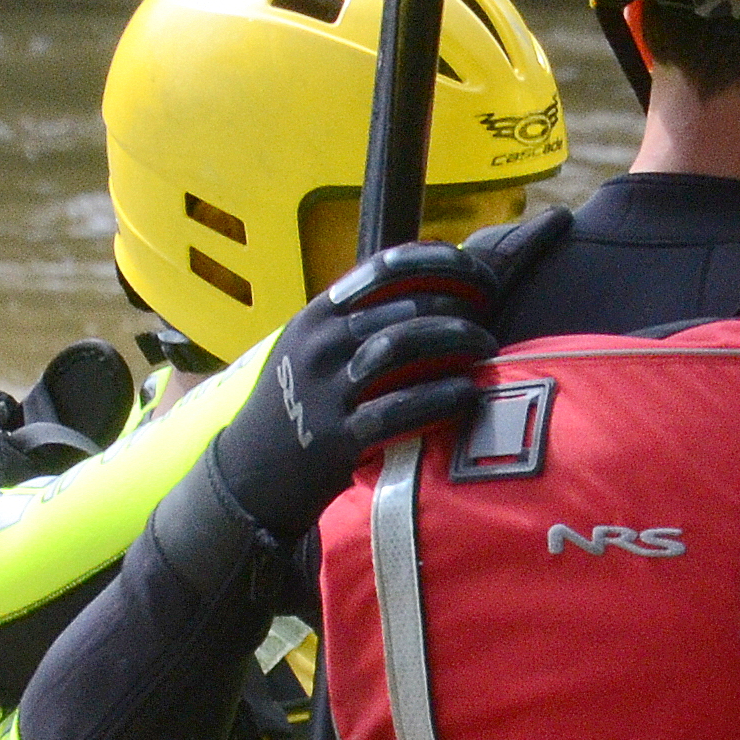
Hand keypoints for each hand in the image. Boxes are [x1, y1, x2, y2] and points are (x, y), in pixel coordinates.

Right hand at [205, 240, 496, 536]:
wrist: (251, 474)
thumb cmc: (298, 406)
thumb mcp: (312, 349)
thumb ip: (360, 320)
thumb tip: (434, 290)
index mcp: (319, 315)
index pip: (387, 268)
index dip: (442, 264)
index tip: (481, 276)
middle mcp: (321, 344)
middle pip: (406, 307)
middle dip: (460, 309)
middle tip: (488, 323)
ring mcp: (327, 389)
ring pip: (403, 346)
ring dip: (457, 342)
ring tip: (487, 351)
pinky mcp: (339, 436)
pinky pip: (401, 409)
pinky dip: (442, 397)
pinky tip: (469, 393)